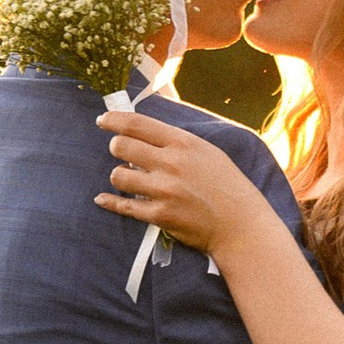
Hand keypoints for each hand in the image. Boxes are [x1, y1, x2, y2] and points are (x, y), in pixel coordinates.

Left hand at [95, 107, 265, 258]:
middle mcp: (171, 164)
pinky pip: (124, 205)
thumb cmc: (226, 185)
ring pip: (118, 175)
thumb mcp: (206, 152)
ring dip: (120, 176)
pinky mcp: (159, 215)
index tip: (103, 120)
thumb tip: (142, 132)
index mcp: (183, 143)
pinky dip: (110, 201)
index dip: (113, 120)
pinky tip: (103, 199)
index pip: (137, 124)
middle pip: (120, 146)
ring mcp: (164, 191)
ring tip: (131, 179)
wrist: (240, 224)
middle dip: (116, 148)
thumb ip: (176, 141)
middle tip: (123, 153)